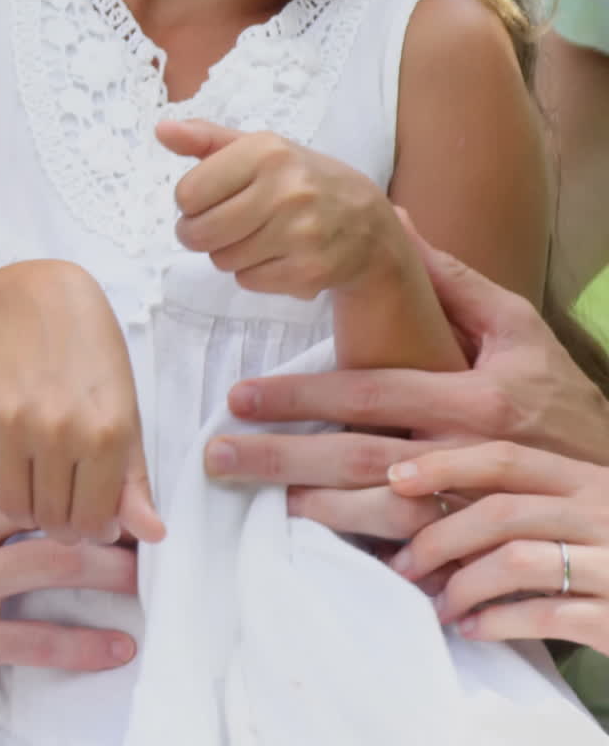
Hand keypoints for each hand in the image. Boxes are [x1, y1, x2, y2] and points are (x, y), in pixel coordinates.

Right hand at [0, 260, 164, 543]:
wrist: (40, 299)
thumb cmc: (94, 356)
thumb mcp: (127, 411)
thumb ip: (134, 480)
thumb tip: (152, 536)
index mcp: (106, 432)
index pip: (93, 522)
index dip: (95, 526)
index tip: (94, 514)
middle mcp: (57, 429)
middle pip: (51, 520)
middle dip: (62, 519)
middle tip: (68, 495)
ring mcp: (10, 419)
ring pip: (13, 506)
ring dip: (29, 503)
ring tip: (44, 475)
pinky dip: (0, 469)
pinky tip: (18, 439)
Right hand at [0, 446, 138, 705]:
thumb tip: (15, 447)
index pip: (21, 457)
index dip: (76, 460)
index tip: (117, 463)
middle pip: (51, 502)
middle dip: (107, 510)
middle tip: (145, 519)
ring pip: (54, 562)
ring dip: (110, 570)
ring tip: (144, 575)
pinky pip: (33, 639)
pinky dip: (82, 646)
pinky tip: (118, 647)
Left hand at [157, 119, 397, 298]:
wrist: (369, 227)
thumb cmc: (303, 181)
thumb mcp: (262, 150)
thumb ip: (207, 140)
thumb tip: (161, 130)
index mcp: (267, 151)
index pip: (188, 193)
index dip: (192, 202)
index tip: (212, 199)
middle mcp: (286, 189)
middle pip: (199, 232)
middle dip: (202, 233)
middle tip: (224, 225)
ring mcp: (300, 233)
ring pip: (222, 260)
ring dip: (230, 254)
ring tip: (259, 237)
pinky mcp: (309, 271)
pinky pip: (248, 281)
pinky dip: (256, 273)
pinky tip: (279, 255)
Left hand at [205, 235, 608, 536]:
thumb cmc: (557, 395)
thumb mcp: (516, 327)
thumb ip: (451, 280)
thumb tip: (397, 219)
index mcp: (471, 398)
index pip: (372, 394)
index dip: (305, 396)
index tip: (243, 395)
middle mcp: (465, 454)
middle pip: (360, 458)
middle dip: (284, 457)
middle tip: (220, 454)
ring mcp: (469, 508)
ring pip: (381, 517)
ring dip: (317, 512)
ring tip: (258, 501)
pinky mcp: (474, 548)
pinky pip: (413, 556)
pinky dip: (368, 554)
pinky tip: (322, 550)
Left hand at [388, 441, 608, 654]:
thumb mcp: (592, 511)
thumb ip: (537, 502)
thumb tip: (445, 506)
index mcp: (589, 479)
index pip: (507, 458)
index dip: (447, 464)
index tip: (396, 479)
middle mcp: (602, 510)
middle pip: (502, 510)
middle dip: (439, 536)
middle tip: (402, 564)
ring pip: (517, 560)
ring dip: (463, 584)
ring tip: (437, 605)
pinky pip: (547, 615)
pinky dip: (500, 622)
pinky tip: (474, 630)